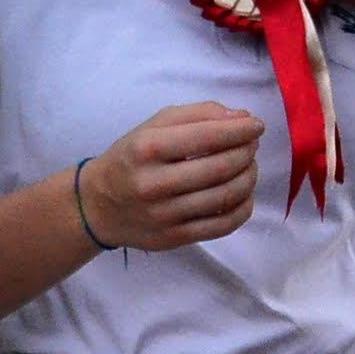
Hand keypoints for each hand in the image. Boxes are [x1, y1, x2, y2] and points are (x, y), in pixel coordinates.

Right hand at [81, 102, 264, 250]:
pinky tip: (244, 193)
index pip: (207, 137)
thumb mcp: (154, 126)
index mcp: (147, 149)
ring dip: (249, 177)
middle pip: (220, 168)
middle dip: (246, 152)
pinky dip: (244, 208)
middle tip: (252, 145)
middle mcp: (154, 183)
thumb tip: (241, 117)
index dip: (240, 130)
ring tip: (249, 165)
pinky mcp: (173, 239)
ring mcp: (164, 216)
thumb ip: (198, 115)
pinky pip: (223, 226)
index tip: (256, 125)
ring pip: (226, 197)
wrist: (98, 206)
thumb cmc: (131, 158)